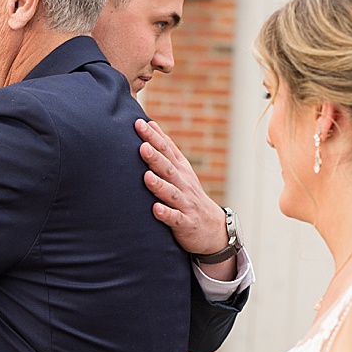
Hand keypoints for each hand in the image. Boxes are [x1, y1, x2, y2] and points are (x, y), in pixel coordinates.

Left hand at [135, 119, 232, 273]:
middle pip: (168, 169)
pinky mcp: (185, 223)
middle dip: (155, 157)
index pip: (166, 150)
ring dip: (159, 184)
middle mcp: (182, 184)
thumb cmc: (189, 195)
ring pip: (171, 193)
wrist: (212, 228)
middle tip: (143, 146)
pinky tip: (155, 209)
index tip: (139, 123)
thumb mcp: (181, 170)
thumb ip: (167, 149)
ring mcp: (185, 204)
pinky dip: (166, 214)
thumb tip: (151, 125)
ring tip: (146, 176)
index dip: (153, 137)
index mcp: (179, 170)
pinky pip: (175, 218)